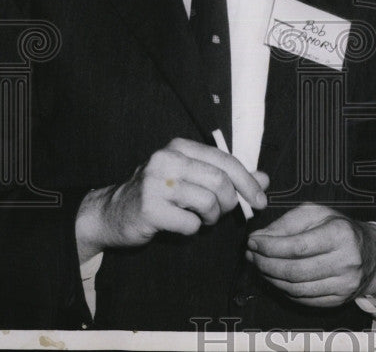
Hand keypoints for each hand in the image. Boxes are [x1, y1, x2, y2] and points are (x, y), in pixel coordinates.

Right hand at [75, 137, 268, 262]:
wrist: (111, 213)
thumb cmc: (158, 194)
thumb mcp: (191, 177)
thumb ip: (227, 176)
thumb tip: (264, 179)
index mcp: (180, 147)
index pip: (226, 160)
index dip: (248, 182)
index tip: (260, 199)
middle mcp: (167, 160)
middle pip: (220, 181)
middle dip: (229, 202)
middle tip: (223, 212)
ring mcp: (156, 184)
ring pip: (208, 202)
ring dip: (212, 217)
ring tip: (201, 218)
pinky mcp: (149, 209)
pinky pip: (190, 224)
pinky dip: (192, 229)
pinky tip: (180, 224)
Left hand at [246, 203, 375, 307]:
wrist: (371, 253)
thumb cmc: (339, 228)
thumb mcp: (316, 214)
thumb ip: (286, 223)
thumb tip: (258, 238)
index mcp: (341, 234)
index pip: (298, 246)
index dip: (270, 247)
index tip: (253, 242)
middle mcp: (346, 261)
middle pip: (294, 271)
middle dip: (265, 264)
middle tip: (251, 255)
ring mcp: (343, 285)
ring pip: (296, 288)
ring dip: (270, 278)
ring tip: (259, 266)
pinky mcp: (338, 301)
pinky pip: (303, 299)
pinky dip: (283, 290)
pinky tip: (276, 278)